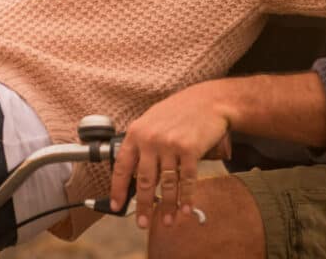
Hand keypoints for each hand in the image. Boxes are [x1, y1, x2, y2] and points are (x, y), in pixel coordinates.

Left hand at [110, 82, 232, 229]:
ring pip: (166, 184)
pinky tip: (185, 209)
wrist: (209, 100)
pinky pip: (186, 180)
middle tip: (142, 223)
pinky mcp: (190, 150)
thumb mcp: (153, 121)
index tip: (116, 205)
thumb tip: (134, 174)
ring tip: (166, 220)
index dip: (118, 189)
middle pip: (144, 181)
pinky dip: (186, 198)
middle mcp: (151, 139)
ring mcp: (171, 145)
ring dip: (167, 206)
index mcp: (137, 132)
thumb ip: (142, 144)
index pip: (122, 166)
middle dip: (143, 206)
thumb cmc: (180, 110)